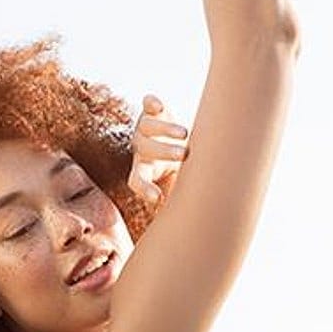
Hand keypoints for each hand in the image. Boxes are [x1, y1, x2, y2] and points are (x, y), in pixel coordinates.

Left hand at [127, 93, 189, 207]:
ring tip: (184, 133)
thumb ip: (179, 201)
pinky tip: (157, 105)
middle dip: (164, 151)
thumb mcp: (175, 185)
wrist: (169, 137)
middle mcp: (141, 147)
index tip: (158, 198)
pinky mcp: (152, 110)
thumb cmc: (174, 169)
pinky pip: (148, 105)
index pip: (136, 180)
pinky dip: (151, 103)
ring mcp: (145, 127)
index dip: (144, 188)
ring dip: (165, 129)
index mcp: (143, 168)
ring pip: (150, 126)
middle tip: (184, 154)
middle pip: (147, 149)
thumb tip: (195, 228)